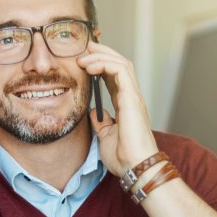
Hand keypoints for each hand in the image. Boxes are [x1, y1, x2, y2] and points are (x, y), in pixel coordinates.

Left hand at [77, 44, 158, 176]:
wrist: (134, 168)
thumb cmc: (123, 157)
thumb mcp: (105, 136)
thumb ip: (101, 123)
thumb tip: (94, 112)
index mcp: (125, 104)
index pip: (114, 75)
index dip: (99, 64)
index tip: (82, 60)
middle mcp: (131, 96)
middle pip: (119, 63)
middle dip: (101, 52)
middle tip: (83, 48)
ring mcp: (134, 96)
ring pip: (121, 63)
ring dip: (101, 55)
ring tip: (83, 56)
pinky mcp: (132, 98)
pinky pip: (121, 70)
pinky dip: (105, 63)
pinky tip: (90, 66)